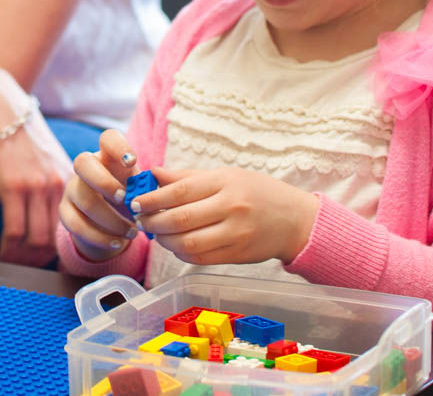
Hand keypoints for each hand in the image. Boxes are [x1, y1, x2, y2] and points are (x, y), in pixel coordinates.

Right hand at [0, 65, 70, 266]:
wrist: (2, 108)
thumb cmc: (24, 135)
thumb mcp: (50, 158)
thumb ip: (56, 185)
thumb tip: (55, 215)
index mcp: (70, 181)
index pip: (77, 226)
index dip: (68, 249)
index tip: (56, 262)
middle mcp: (58, 186)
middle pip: (56, 239)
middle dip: (44, 262)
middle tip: (32, 271)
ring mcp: (36, 187)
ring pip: (36, 241)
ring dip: (25, 261)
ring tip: (15, 266)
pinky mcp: (12, 187)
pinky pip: (13, 232)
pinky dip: (8, 250)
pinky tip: (2, 255)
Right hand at [58, 129, 140, 262]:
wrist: (110, 221)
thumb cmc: (130, 198)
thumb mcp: (139, 189)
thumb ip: (146, 187)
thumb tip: (157, 192)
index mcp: (107, 156)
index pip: (107, 138)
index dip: (118, 147)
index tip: (132, 162)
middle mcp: (85, 168)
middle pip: (82, 162)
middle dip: (105, 182)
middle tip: (126, 199)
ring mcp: (72, 189)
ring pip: (84, 200)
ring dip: (111, 220)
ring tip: (132, 232)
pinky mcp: (65, 212)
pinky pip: (76, 225)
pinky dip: (100, 237)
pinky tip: (117, 242)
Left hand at [131, 167, 318, 264]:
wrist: (296, 220)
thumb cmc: (257, 192)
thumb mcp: (225, 175)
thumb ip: (187, 177)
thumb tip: (153, 173)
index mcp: (225, 183)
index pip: (180, 192)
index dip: (152, 199)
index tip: (136, 202)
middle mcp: (231, 208)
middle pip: (180, 219)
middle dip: (153, 221)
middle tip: (140, 219)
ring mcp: (236, 234)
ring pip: (188, 243)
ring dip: (165, 240)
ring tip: (157, 233)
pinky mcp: (238, 256)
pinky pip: (201, 259)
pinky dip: (181, 253)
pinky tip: (175, 245)